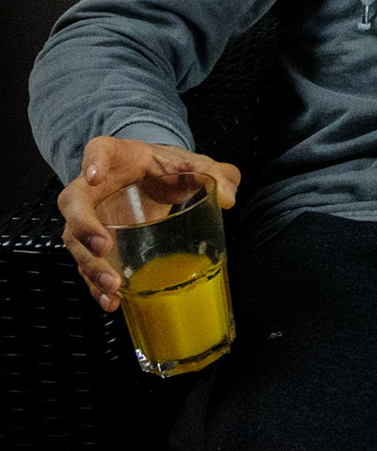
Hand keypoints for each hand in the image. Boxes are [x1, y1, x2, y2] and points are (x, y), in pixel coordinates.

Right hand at [58, 136, 239, 310]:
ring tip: (112, 284)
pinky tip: (112, 300)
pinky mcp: (94, 241)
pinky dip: (96, 283)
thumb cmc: (167, 168)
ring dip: (90, 264)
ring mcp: (90, 215)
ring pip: (75, 239)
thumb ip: (216, 173)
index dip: (92, 161)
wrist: (154, 177)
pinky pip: (87, 263)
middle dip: (84, 226)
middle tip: (104, 246)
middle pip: (73, 201)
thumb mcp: (193, 164)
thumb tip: (229, 197)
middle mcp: (93, 186)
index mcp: (117, 156)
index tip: (94, 175)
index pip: (98, 150)